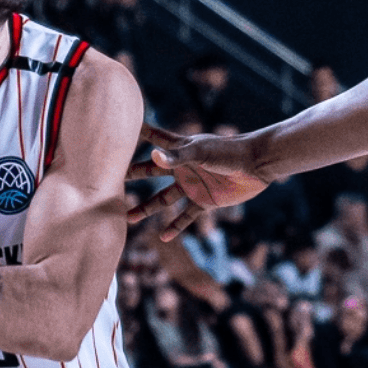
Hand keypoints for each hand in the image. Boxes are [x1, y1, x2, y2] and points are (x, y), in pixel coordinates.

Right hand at [126, 124, 269, 239]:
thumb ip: (177, 156)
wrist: (257, 165)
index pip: (153, 138)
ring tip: (129, 218)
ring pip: (164, 199)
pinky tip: (163, 238)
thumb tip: (154, 156)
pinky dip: (175, 227)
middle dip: (132, 176)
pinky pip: (186, 216)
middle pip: (151, 172)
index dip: (137, 133)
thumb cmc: (230, 151)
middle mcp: (182, 167)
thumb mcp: (201, 152)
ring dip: (147, 208)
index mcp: (180, 149)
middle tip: (110, 182)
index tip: (116, 129)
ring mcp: (192, 185)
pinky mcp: (205, 201)